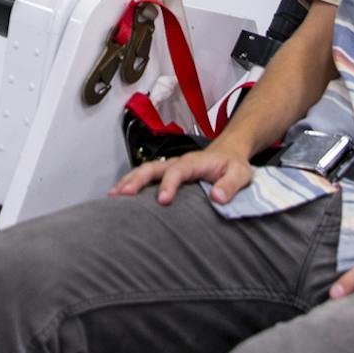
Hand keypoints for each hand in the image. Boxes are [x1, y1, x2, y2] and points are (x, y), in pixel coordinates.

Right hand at [110, 145, 253, 205]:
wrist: (229, 152)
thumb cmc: (234, 165)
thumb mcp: (241, 174)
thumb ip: (230, 184)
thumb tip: (217, 197)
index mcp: (196, 162)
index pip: (178, 170)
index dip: (169, 184)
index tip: (163, 200)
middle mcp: (179, 162)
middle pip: (153, 167)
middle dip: (137, 180)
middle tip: (122, 195)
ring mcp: (170, 168)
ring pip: (145, 171)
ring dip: (128, 181)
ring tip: (112, 196)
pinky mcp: (166, 175)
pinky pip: (146, 177)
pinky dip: (131, 184)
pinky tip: (118, 198)